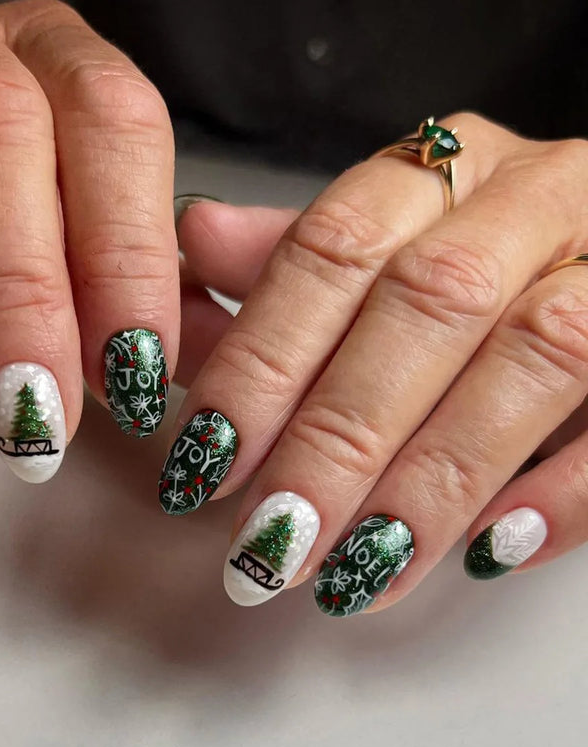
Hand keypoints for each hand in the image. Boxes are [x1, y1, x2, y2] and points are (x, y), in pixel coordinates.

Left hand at [170, 113, 587, 613]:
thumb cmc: (468, 264)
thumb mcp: (376, 250)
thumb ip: (286, 255)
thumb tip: (195, 237)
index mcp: (435, 174)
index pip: (329, 249)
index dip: (263, 359)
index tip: (207, 459)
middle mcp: (526, 198)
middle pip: (425, 308)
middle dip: (338, 438)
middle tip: (270, 542)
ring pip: (534, 356)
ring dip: (434, 481)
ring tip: (354, 572)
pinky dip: (564, 490)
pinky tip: (489, 551)